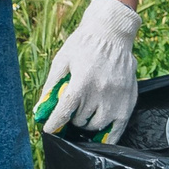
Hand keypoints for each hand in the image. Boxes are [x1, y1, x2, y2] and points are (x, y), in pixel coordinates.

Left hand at [33, 0, 139, 137]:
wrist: (112, 32)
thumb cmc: (83, 45)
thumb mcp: (62, 61)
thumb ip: (51, 86)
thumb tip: (39, 110)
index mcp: (82, 81)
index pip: (65, 112)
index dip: (55, 123)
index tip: (49, 129)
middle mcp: (101, 92)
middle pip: (80, 120)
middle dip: (72, 117)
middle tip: (72, 109)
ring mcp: (117, 99)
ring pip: (96, 126)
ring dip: (87, 123)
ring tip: (86, 112)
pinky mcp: (129, 101)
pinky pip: (118, 129)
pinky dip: (107, 136)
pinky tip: (98, 134)